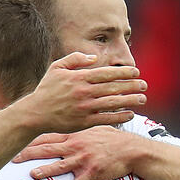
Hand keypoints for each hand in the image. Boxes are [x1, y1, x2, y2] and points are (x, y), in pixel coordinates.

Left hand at [13, 126, 138, 179]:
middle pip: (48, 149)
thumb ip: (75, 130)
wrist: (130, 148)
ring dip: (47, 170)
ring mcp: (84, 159)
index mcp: (73, 136)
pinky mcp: (93, 171)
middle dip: (29, 154)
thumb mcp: (92, 128)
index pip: (47, 136)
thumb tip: (61, 131)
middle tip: (13, 158)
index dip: (30, 139)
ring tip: (34, 174)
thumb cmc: (111, 138)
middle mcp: (75, 146)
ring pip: (61, 165)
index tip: (15, 140)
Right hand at [14, 52, 146, 133]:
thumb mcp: (57, 67)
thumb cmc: (47, 90)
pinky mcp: (84, 122)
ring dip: (129, 101)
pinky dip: (119, 116)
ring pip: (113, 103)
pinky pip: (106, 118)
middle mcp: (84, 92)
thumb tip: (94, 57)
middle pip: (113, 87)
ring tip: (142, 99)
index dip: (124, 72)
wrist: (36, 113)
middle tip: (144, 85)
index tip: (136, 72)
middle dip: (131, 86)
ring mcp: (85, 108)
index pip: (107, 73)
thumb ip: (75, 58)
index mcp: (79, 78)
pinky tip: (130, 114)